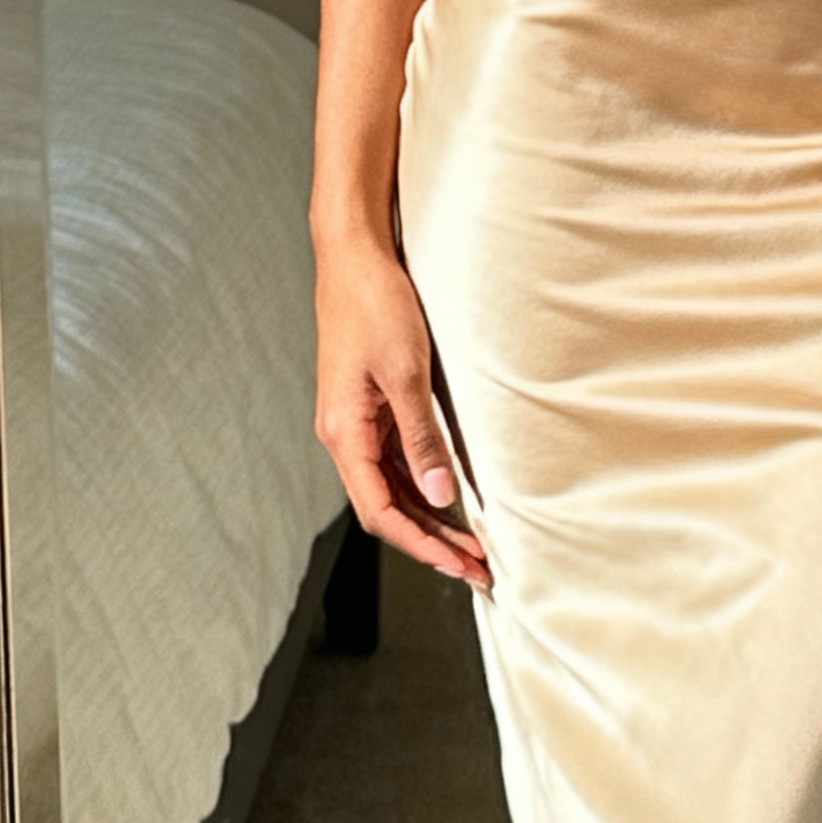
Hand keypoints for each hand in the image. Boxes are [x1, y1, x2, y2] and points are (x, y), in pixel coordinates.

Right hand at [314, 231, 490, 590]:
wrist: (353, 254)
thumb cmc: (374, 303)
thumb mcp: (406, 371)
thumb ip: (423, 437)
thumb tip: (440, 496)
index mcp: (344, 432)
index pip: (381, 511)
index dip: (422, 544)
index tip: (461, 564)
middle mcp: (344, 434)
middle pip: (385, 508)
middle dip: (431, 542)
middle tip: (478, 568)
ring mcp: (355, 422)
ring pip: (390, 488)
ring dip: (428, 517)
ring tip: (471, 543)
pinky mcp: (368, 406)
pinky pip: (393, 460)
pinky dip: (422, 485)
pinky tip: (449, 497)